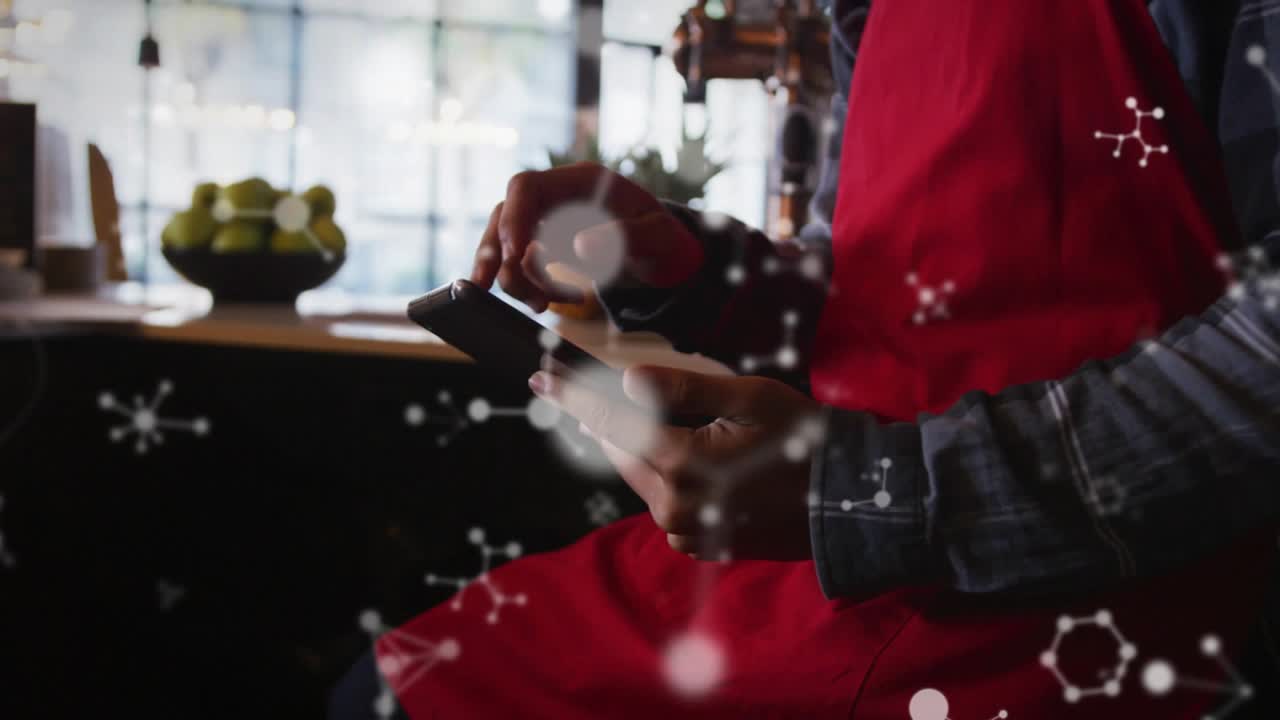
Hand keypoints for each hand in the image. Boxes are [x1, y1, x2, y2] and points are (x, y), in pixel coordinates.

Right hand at [470, 163, 704, 312]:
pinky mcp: (546, 246)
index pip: (527, 187)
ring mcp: (548, 221)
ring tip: (540, 305)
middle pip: (504, 215)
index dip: (513, 219)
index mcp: (581, 182)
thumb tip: (580, 245)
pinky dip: (525, 286)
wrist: (665, 255)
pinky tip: (547, 302)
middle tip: (512, 289)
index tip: (517, 256)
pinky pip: (519, 265)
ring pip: (505, 243)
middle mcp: (557, 197)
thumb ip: (625, 238)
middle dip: (498, 254)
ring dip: (513, 278)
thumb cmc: (665, 240)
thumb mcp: (659, 238)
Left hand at [528, 365, 824, 560]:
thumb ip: (683, 390)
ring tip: (655, 419)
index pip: (613, 424)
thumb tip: (626, 380)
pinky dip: (664, 477)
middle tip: (593, 393)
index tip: (542, 383)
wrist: (849, 502)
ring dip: (642, 449)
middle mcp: (674, 506)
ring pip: (643, 480)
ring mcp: (687, 532)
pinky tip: (685, 454)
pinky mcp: (702, 545)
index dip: (575, 399)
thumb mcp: (748, 399)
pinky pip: (666, 504)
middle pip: (623, 454)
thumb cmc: (806, 440)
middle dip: (610, 422)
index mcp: (682, 465)